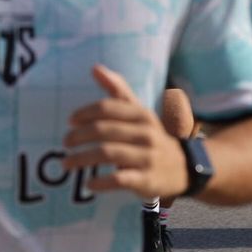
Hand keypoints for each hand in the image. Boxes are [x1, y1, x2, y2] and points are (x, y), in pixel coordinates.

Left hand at [62, 65, 186, 198]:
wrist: (186, 169)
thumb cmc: (152, 137)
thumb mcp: (139, 112)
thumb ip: (118, 90)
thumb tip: (95, 68)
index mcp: (142, 115)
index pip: (107, 108)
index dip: (85, 113)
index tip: (70, 120)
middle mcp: (146, 134)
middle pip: (103, 130)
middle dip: (78, 136)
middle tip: (65, 142)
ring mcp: (148, 158)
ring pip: (107, 153)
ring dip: (81, 158)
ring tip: (66, 163)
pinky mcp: (148, 180)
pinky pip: (120, 179)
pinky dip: (101, 182)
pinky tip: (88, 184)